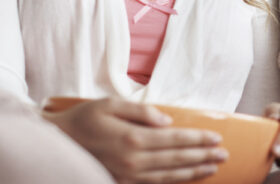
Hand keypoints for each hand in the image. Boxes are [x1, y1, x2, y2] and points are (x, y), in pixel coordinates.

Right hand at [43, 97, 225, 183]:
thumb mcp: (110, 104)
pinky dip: (174, 181)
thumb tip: (167, 120)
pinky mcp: (122, 183)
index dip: (198, 139)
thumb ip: (141, 111)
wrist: (55, 143)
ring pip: (169, 176)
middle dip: (203, 156)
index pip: (175, 139)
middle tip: (224, 155)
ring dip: (194, 172)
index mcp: (132, 138)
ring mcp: (128, 175)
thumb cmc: (83, 119)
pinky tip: (187, 177)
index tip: (217, 138)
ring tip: (213, 168)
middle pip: (177, 159)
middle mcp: (133, 160)